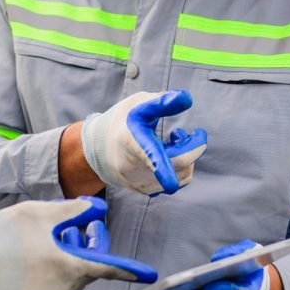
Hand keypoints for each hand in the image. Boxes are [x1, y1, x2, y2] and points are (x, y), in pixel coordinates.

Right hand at [0, 196, 156, 289]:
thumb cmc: (1, 236)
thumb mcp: (39, 214)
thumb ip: (73, 211)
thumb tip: (97, 210)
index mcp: (68, 266)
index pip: (108, 267)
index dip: (130, 269)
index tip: (151, 275)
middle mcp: (62, 289)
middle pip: (86, 268)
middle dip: (87, 248)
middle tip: (77, 227)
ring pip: (67, 277)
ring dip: (66, 258)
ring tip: (45, 236)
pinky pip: (48, 285)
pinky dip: (48, 269)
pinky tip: (26, 253)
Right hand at [81, 90, 206, 194]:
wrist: (97, 146)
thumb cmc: (122, 120)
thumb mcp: (138, 104)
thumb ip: (162, 102)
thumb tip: (186, 98)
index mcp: (130, 141)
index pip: (149, 156)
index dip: (160, 169)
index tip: (170, 183)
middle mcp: (132, 167)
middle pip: (177, 164)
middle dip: (192, 147)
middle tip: (188, 132)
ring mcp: (138, 182)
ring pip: (180, 175)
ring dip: (187, 156)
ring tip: (174, 140)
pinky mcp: (145, 190)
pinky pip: (175, 183)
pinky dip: (180, 168)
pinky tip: (169, 155)